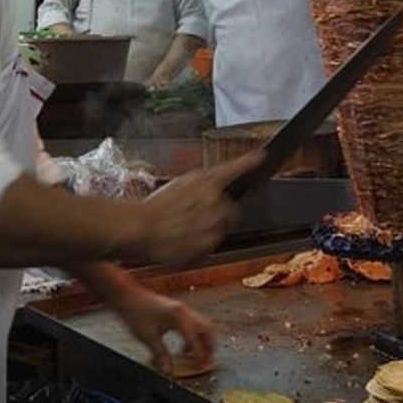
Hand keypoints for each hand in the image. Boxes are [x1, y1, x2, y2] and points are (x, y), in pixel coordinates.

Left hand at [113, 285, 215, 375]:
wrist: (127, 297)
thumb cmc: (136, 312)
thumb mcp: (148, 337)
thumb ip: (161, 355)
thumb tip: (169, 371)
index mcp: (179, 316)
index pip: (195, 339)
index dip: (199, 355)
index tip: (199, 367)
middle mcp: (184, 311)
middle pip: (207, 328)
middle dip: (209, 346)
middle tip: (206, 362)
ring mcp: (181, 310)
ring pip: (202, 325)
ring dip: (202, 341)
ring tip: (196, 357)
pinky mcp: (177, 311)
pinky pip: (192, 325)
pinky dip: (193, 337)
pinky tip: (183, 349)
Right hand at [137, 151, 261, 264]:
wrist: (140, 228)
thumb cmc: (156, 206)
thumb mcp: (180, 183)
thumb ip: (203, 182)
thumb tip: (216, 184)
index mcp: (207, 182)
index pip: (234, 169)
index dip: (249, 163)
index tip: (261, 157)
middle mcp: (215, 201)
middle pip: (233, 208)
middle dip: (222, 212)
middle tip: (198, 216)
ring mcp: (213, 224)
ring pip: (224, 228)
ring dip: (213, 228)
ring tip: (188, 228)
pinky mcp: (208, 245)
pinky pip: (213, 244)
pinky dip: (203, 243)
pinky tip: (186, 239)